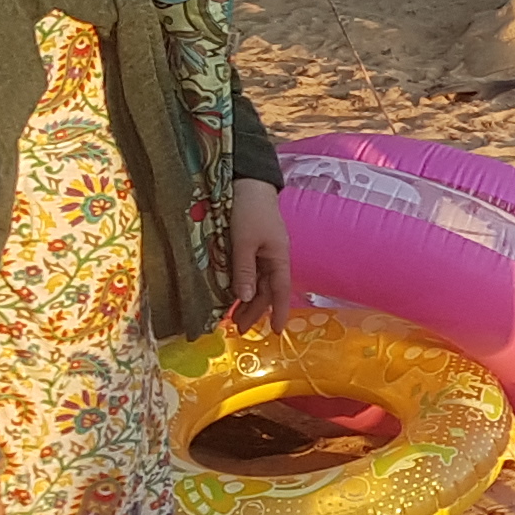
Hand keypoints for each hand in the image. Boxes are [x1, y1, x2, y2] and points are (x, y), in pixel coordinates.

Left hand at [228, 178, 291, 329]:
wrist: (249, 183)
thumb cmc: (249, 210)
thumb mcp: (244, 242)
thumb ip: (245, 270)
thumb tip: (247, 297)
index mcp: (279, 257)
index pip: (280, 291)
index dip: (278, 312)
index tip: (276, 332)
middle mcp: (274, 258)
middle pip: (267, 290)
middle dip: (256, 311)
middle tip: (240, 330)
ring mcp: (264, 252)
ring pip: (259, 283)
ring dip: (248, 301)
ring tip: (235, 318)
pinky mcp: (253, 246)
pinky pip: (251, 273)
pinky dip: (244, 286)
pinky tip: (235, 294)